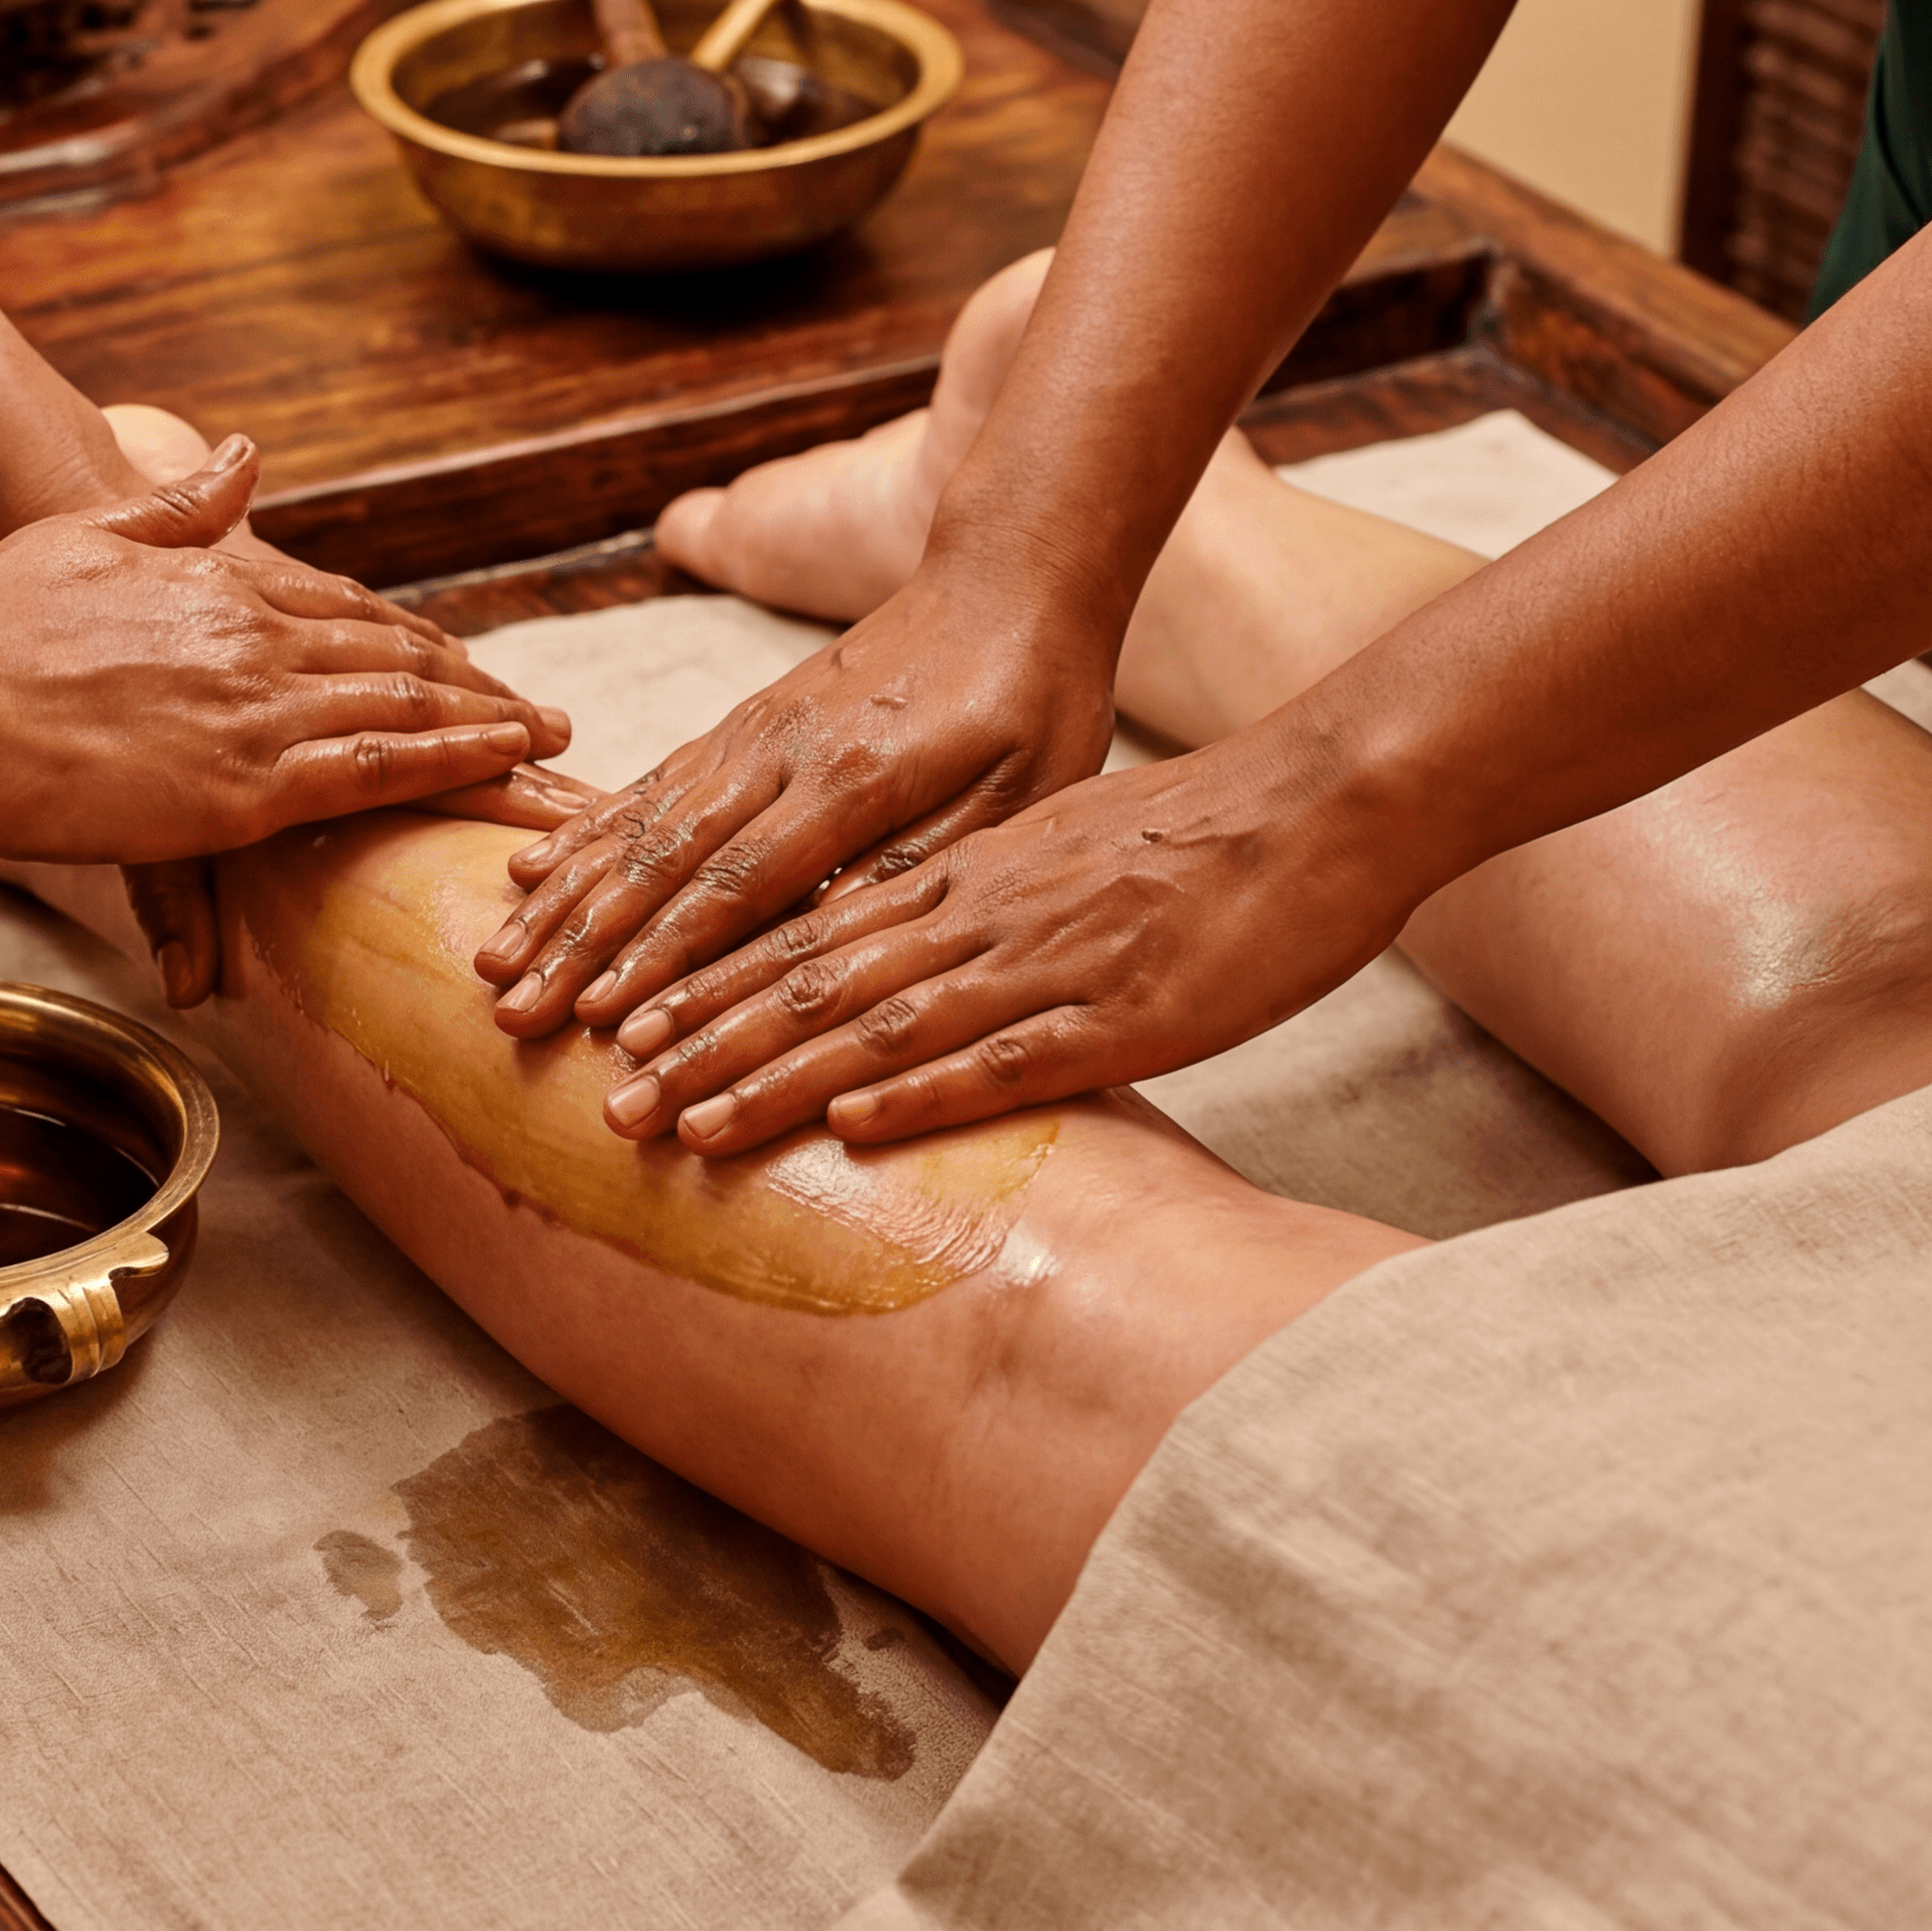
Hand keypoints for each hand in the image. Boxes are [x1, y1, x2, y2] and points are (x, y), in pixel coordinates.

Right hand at [0, 436, 569, 980]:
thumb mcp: (90, 532)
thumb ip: (180, 501)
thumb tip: (246, 453)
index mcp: (223, 585)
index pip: (348, 609)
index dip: (414, 641)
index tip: (467, 663)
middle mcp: (259, 639)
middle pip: (398, 660)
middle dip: (480, 689)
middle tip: (550, 719)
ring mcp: (260, 712)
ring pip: (408, 710)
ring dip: (490, 728)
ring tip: (553, 747)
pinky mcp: (247, 787)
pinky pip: (378, 773)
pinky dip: (453, 767)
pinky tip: (502, 770)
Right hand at [470, 565, 1118, 1039]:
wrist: (1009, 573)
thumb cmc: (1035, 700)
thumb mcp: (1020, 796)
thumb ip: (925, 867)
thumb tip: (833, 951)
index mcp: (854, 779)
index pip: (740, 887)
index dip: (667, 961)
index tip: (604, 1023)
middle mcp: (781, 750)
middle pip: (663, 860)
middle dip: (582, 946)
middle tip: (513, 1015)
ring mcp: (752, 729)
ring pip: (639, 821)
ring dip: (563, 898)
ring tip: (495, 961)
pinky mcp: (744, 717)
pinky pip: (650, 780)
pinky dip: (586, 830)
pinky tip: (533, 868)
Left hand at [588, 709, 1431, 1151]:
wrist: (1323, 802)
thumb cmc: (1198, 837)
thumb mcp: (1060, 851)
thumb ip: (981, 903)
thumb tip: (906, 953)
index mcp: (965, 875)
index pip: (806, 935)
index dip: (707, 985)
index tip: (625, 1032)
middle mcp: (982, 913)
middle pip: (810, 981)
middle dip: (701, 1044)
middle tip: (608, 1100)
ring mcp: (1046, 961)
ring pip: (880, 1022)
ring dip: (772, 1080)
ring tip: (681, 1125)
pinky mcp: (1122, 1013)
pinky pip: (1003, 1056)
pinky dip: (918, 1093)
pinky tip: (850, 1128)